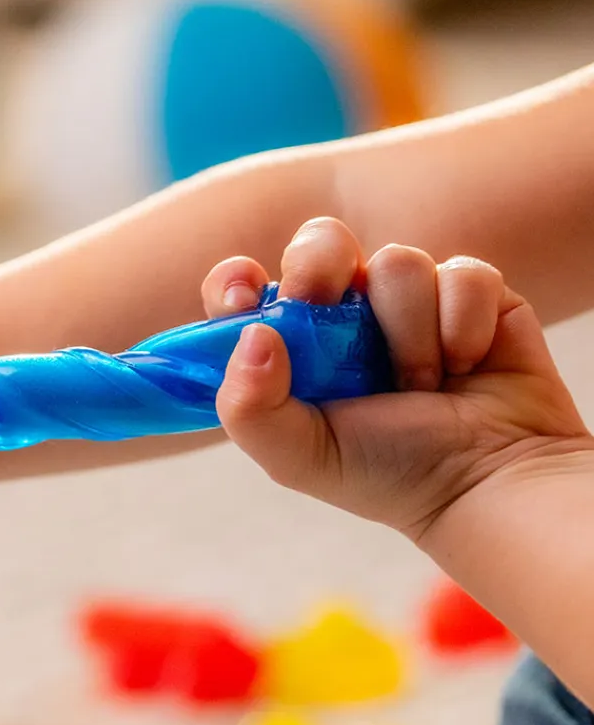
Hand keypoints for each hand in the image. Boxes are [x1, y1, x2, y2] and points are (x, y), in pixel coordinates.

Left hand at [202, 217, 590, 540]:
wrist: (488, 482)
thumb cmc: (389, 473)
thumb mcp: (300, 456)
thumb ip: (251, 407)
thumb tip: (253, 333)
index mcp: (294, 346)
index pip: (246, 290)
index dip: (235, 281)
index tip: (243, 297)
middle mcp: (347, 314)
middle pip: (319, 242)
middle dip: (319, 265)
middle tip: (325, 304)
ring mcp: (410, 298)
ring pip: (397, 260)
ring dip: (409, 332)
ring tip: (422, 385)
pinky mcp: (473, 292)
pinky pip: (463, 273)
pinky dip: (463, 327)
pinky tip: (466, 368)